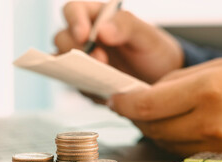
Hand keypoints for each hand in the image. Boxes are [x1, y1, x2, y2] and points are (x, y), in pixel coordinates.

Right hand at [54, 1, 183, 82]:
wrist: (160, 80)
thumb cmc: (152, 51)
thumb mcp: (147, 36)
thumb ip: (126, 26)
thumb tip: (101, 31)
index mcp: (97, 18)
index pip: (73, 10)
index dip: (74, 20)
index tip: (84, 35)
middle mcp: (84, 38)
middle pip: (62, 38)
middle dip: (76, 49)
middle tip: (101, 60)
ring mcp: (81, 61)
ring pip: (61, 62)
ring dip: (75, 69)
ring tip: (100, 76)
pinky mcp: (82, 82)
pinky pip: (73, 84)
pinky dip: (85, 87)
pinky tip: (103, 90)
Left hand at [108, 58, 221, 155]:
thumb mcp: (210, 69)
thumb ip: (170, 84)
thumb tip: (140, 95)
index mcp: (207, 93)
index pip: (147, 105)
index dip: (124, 104)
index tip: (115, 100)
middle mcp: (211, 123)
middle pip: (151, 127)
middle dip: (133, 116)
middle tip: (127, 105)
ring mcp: (215, 146)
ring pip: (162, 142)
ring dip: (148, 128)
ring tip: (149, 114)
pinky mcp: (217, 159)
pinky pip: (178, 151)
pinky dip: (166, 139)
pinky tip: (168, 126)